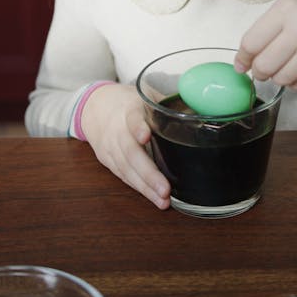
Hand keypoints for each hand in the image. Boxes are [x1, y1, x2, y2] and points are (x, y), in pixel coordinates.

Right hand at [81, 83, 170, 209]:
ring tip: (163, 200)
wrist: (95, 107)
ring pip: (126, 169)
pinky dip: (138, 188)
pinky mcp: (106, 159)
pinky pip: (123, 175)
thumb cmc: (128, 102)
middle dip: (148, 173)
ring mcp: (109, 146)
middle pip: (130, 152)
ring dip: (145, 187)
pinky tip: (153, 197)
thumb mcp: (146, 95)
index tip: (145, 136)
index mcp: (129, 108)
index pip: (132, 117)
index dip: (138, 127)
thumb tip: (201, 116)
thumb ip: (167, 105)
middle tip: (165, 189)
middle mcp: (117, 129)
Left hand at [234, 0, 296, 89]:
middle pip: (263, 66)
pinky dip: (295, 81)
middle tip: (260, 68)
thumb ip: (273, 23)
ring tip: (283, 66)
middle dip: (258, 71)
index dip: (242, 57)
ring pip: (281, 79)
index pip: (251, 43)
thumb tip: (250, 51)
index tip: (241, 63)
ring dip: (277, 76)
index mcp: (288, 9)